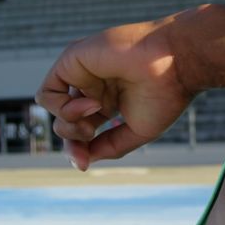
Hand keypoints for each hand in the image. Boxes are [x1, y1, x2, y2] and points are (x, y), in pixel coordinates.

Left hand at [34, 14, 193, 169]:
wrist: (177, 63)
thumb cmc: (165, 94)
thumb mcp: (137, 131)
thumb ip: (109, 146)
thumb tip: (82, 161)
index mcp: (108, 101)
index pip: (81, 129)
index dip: (78, 149)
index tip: (84, 164)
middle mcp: (92, 86)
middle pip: (64, 120)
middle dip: (72, 138)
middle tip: (90, 135)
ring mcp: (82, 72)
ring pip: (53, 107)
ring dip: (68, 123)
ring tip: (92, 117)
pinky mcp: (73, 59)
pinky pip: (47, 92)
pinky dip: (61, 107)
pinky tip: (89, 105)